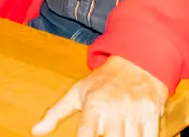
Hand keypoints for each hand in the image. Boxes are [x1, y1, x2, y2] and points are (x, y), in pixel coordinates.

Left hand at [32, 55, 168, 136]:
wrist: (139, 60)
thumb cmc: (105, 79)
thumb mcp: (77, 92)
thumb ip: (56, 113)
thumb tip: (36, 131)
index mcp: (95, 106)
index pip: (86, 135)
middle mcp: (116, 111)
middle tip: (103, 136)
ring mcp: (136, 113)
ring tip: (115, 136)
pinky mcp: (152, 115)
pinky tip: (133, 136)